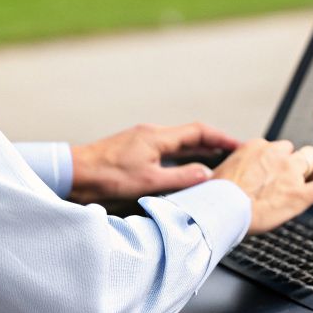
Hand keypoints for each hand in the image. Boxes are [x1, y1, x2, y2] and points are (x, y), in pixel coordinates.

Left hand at [69, 122, 239, 203]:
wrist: (72, 174)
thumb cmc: (106, 176)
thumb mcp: (149, 181)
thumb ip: (180, 177)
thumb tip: (206, 173)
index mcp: (158, 136)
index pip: (199, 131)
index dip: (222, 138)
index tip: (240, 145)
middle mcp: (151, 134)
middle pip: (191, 135)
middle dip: (213, 144)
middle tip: (233, 154)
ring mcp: (141, 141)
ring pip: (177, 143)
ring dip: (197, 151)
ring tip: (214, 162)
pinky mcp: (133, 150)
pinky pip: (165, 150)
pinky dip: (181, 157)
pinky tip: (183, 169)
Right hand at [214, 139, 312, 233]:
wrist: (219, 210)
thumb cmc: (214, 196)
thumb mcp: (218, 173)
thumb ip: (233, 169)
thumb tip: (226, 176)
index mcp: (255, 148)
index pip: (272, 147)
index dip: (274, 161)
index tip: (270, 172)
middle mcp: (275, 155)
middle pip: (293, 150)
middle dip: (293, 162)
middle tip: (290, 178)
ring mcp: (289, 173)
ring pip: (310, 159)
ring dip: (309, 170)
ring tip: (308, 182)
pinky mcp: (298, 194)